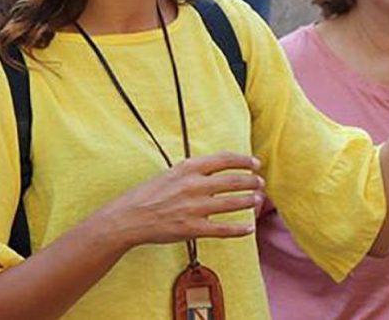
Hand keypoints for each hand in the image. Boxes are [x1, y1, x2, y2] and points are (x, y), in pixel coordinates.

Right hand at [102, 152, 262, 247]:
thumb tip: (214, 172)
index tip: (255, 163)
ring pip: (232, 203)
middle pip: (233, 180)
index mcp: (187, 168)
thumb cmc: (147, 195)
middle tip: (260, 183)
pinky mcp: (193, 228)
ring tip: (257, 200)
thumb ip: (191, 172)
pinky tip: (249, 227)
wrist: (128, 217)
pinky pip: (223, 228)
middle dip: (251, 181)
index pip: (223, 159)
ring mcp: (194, 208)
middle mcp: (193, 185)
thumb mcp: (169, 174)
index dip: (244, 160)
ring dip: (249, 201)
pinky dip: (240, 229)